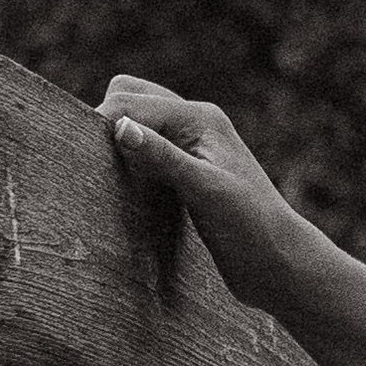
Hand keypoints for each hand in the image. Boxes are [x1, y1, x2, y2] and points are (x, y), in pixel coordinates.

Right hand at [99, 75, 298, 308]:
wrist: (280, 267)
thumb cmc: (251, 229)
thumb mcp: (205, 191)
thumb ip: (163, 157)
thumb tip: (119, 127)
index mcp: (200, 118)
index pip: (130, 102)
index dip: (103, 125)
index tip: (85, 161)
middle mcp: (194, 125)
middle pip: (130, 98)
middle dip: (108, 122)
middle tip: (98, 165)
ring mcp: (191, 149)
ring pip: (138, 124)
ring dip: (119, 141)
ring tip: (108, 175)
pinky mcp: (187, 175)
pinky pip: (147, 152)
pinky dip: (131, 161)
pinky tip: (125, 188)